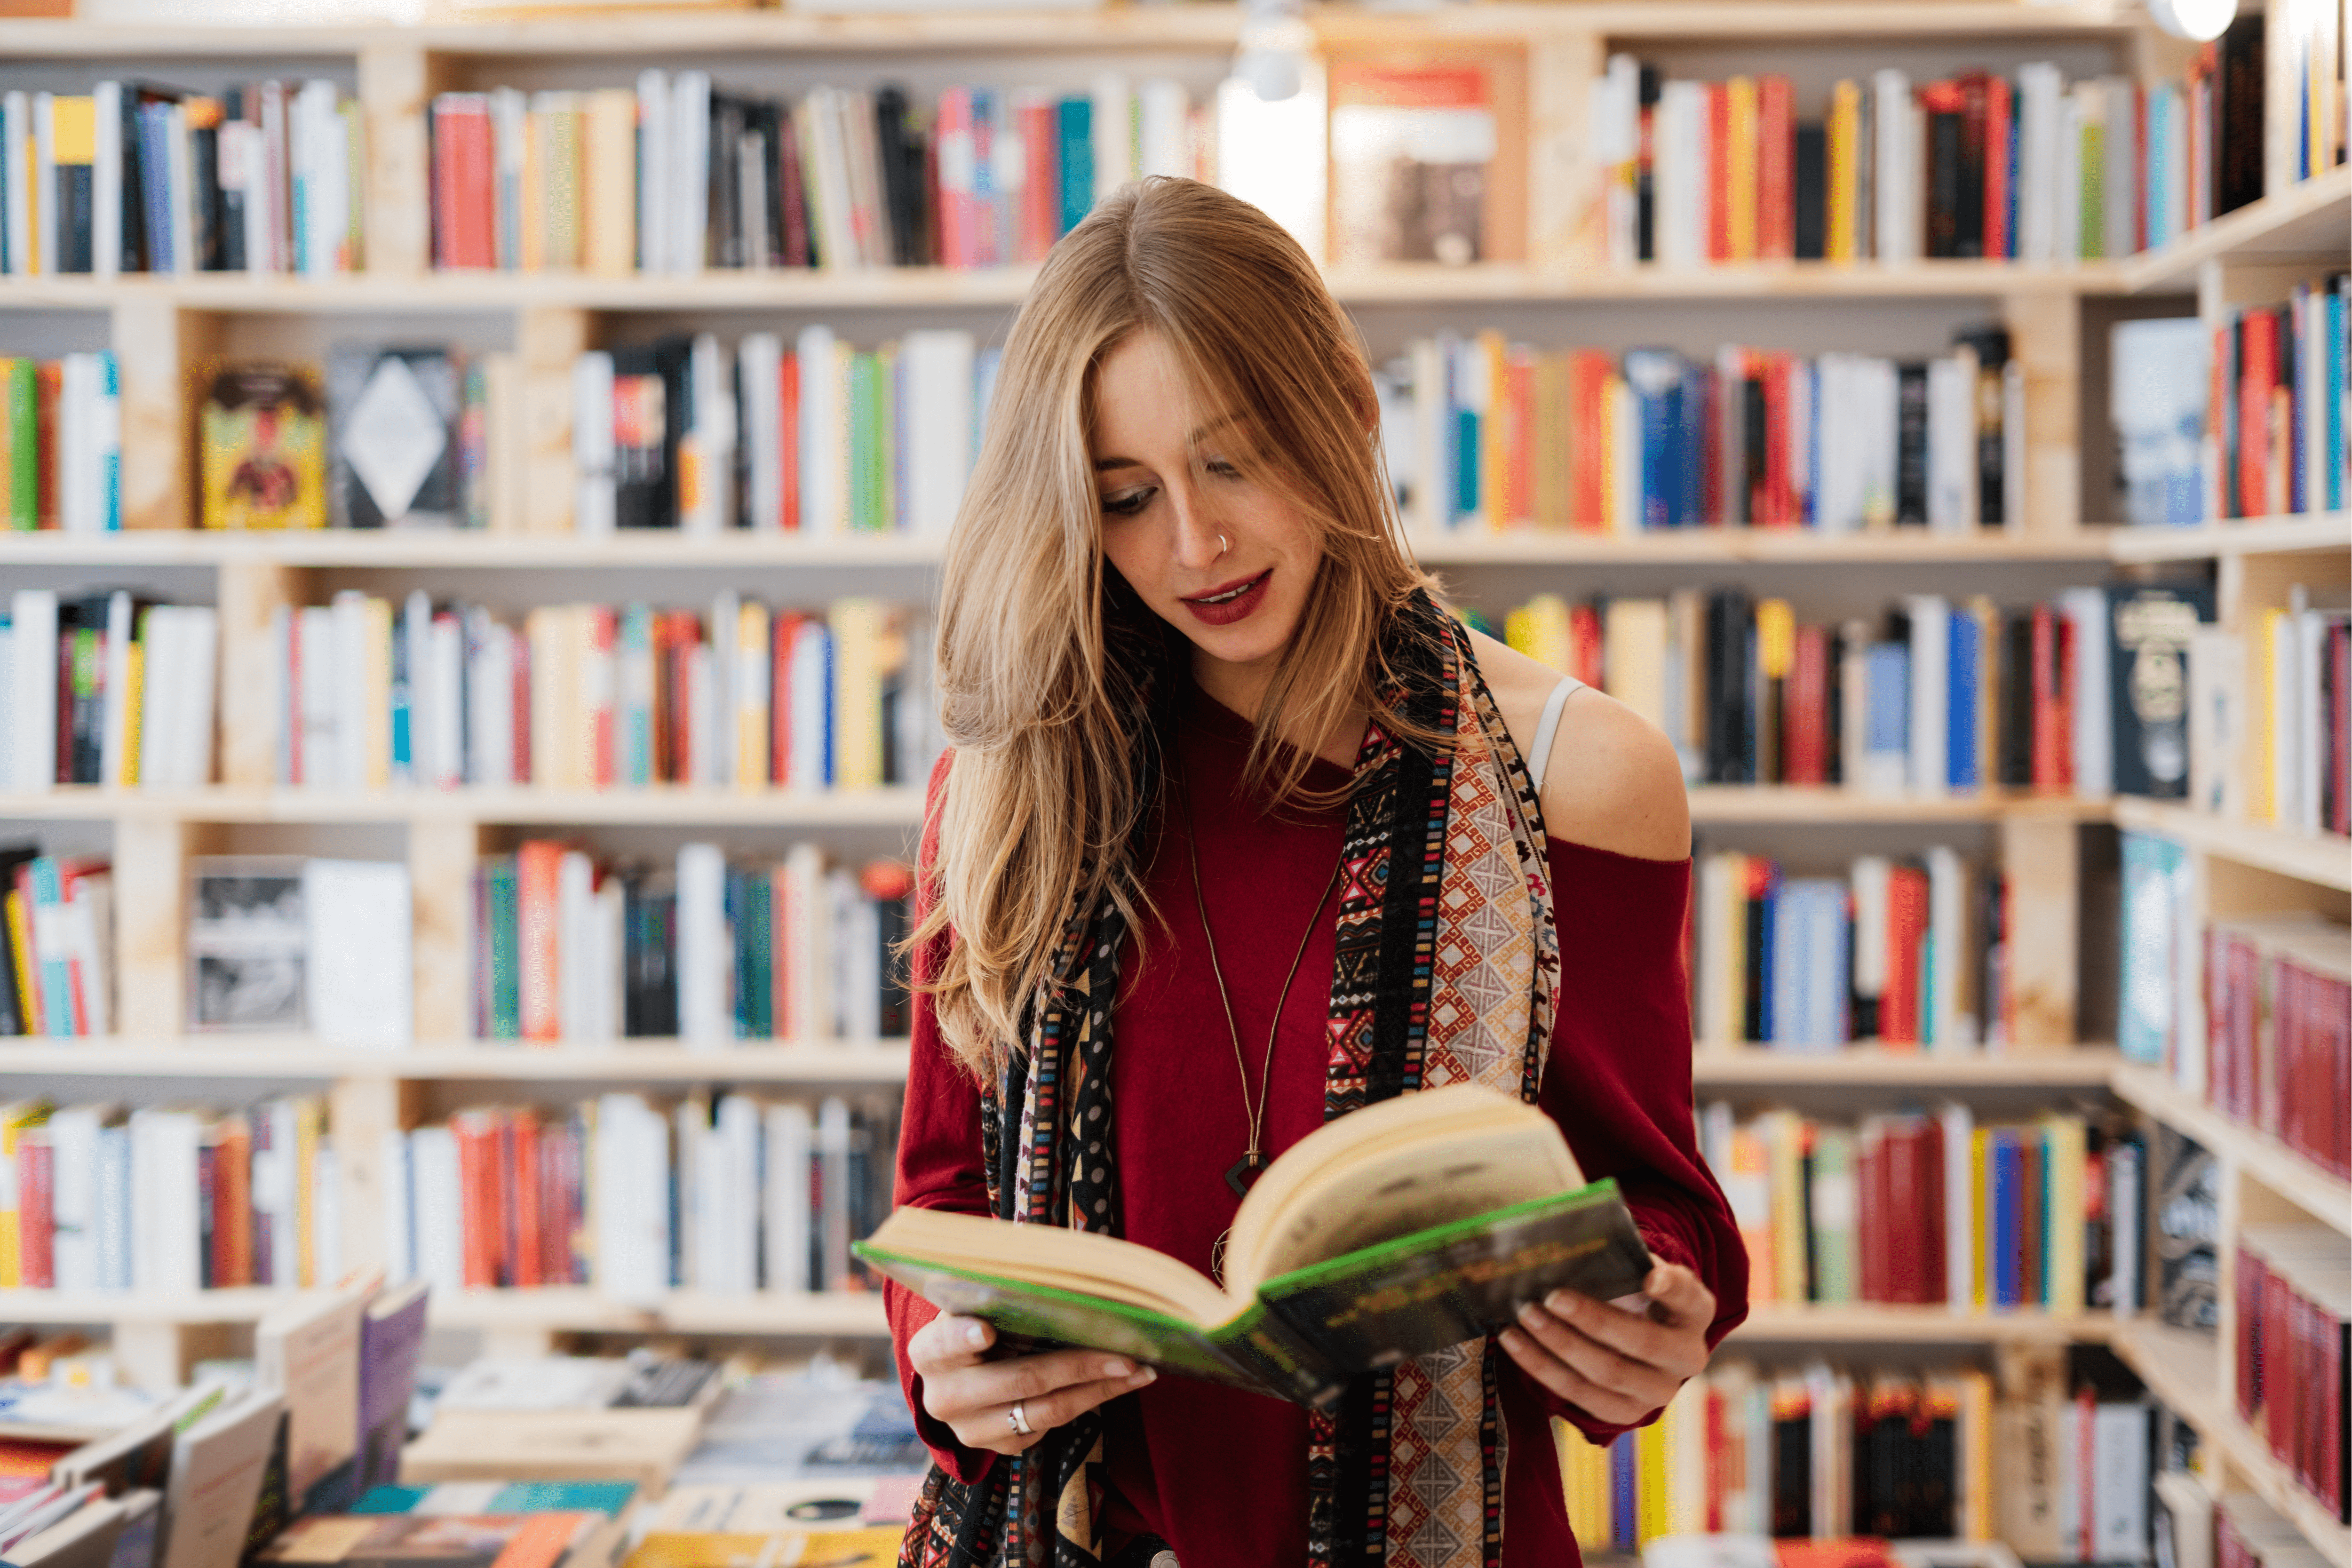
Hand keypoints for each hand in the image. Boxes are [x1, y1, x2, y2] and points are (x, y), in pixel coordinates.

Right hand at [905, 1313, 1157, 1455]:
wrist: (958, 1378)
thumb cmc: (976, 1324)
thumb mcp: (976, 1305)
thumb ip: (1002, 1294)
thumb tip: (1064, 1272)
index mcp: (931, 1351)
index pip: (945, 1344)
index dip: (963, 1338)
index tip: (986, 1331)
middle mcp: (945, 1396)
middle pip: (1019, 1379)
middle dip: (1078, 1364)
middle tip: (1124, 1352)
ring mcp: (973, 1429)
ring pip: (1046, 1409)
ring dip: (1099, 1388)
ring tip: (1138, 1369)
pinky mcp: (1002, 1446)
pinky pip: (1053, 1426)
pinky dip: (1090, 1401)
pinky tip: (1120, 1383)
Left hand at [1497, 1262, 1714, 1426]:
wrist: (1643, 1343)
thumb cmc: (1635, 1295)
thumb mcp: (1638, 1273)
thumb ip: (1621, 1261)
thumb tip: (1575, 1241)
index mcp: (1694, 1311)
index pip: (1689, 1296)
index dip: (1671, 1287)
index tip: (1649, 1278)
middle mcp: (1686, 1357)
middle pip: (1642, 1342)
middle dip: (1593, 1319)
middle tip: (1552, 1297)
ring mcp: (1659, 1392)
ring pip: (1607, 1373)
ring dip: (1560, 1345)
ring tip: (1525, 1316)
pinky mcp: (1626, 1413)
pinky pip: (1580, 1395)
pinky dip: (1543, 1367)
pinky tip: (1515, 1342)